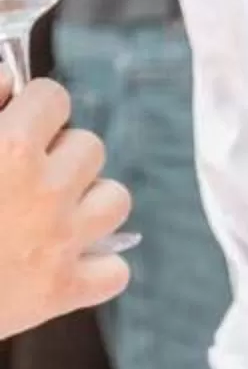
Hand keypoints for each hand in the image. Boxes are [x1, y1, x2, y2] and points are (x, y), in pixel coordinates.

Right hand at [0, 78, 131, 339]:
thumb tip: (10, 78)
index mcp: (9, 148)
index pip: (53, 97)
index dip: (34, 107)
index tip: (18, 120)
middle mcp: (46, 191)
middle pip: (90, 146)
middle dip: (60, 154)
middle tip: (25, 173)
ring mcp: (61, 242)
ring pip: (115, 200)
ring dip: (88, 202)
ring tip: (49, 211)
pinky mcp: (64, 291)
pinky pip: (114, 271)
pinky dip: (94, 268)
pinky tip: (62, 262)